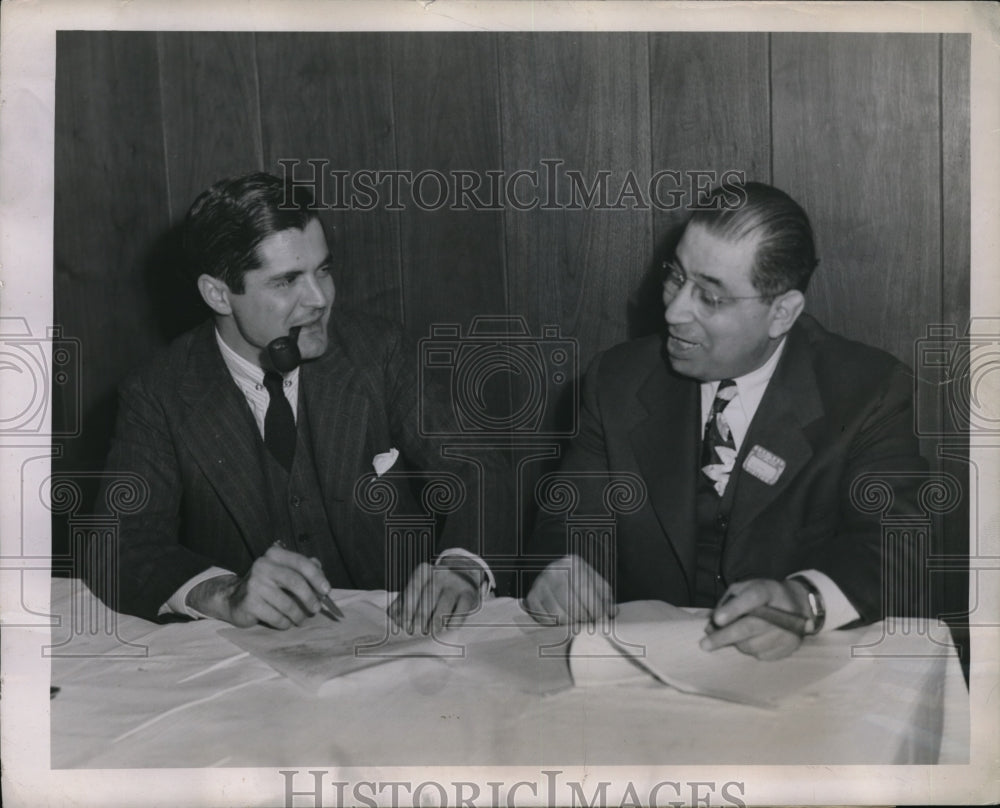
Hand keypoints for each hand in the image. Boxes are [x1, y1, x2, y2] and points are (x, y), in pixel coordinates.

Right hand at [188, 544, 332, 628]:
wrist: (233, 599)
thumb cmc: (266, 586)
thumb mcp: (283, 572)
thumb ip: (302, 569)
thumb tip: (320, 571)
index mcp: (274, 554)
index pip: (301, 563)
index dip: (317, 577)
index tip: (327, 591)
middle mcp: (263, 565)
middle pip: (295, 582)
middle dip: (310, 598)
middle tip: (316, 609)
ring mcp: (254, 584)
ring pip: (287, 604)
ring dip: (299, 615)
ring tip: (301, 619)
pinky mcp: (249, 603)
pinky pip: (276, 617)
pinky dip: (285, 623)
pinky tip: (286, 623)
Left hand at [389, 560, 482, 634]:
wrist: (461, 578)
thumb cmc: (431, 590)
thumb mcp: (416, 591)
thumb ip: (401, 603)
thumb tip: (393, 619)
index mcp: (423, 571)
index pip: (413, 589)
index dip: (407, 609)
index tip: (404, 625)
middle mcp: (440, 574)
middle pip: (428, 598)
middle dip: (420, 618)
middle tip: (416, 633)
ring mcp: (456, 583)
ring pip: (444, 604)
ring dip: (436, 622)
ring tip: (430, 633)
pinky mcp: (469, 594)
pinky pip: (461, 609)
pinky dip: (453, 621)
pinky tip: (447, 630)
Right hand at [523, 554, 613, 626]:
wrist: (555, 577)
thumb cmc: (580, 583)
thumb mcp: (596, 585)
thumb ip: (606, 598)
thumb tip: (612, 612)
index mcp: (573, 563)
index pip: (585, 589)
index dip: (596, 608)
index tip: (602, 620)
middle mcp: (554, 569)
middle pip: (571, 602)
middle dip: (584, 617)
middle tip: (589, 623)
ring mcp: (541, 582)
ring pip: (557, 612)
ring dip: (571, 622)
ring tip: (577, 622)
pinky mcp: (531, 596)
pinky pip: (544, 616)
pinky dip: (555, 623)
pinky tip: (562, 620)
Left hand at [700, 578, 809, 659]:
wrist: (799, 605)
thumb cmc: (764, 596)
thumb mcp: (745, 588)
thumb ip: (727, 602)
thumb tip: (711, 624)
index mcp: (768, 591)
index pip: (752, 598)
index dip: (734, 609)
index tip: (717, 619)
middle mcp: (782, 611)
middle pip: (750, 627)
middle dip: (724, 637)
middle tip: (704, 644)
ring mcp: (788, 632)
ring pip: (752, 645)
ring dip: (735, 643)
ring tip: (730, 636)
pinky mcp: (790, 647)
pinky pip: (761, 654)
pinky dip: (750, 649)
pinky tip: (750, 640)